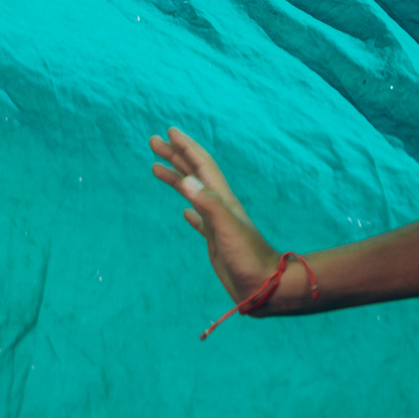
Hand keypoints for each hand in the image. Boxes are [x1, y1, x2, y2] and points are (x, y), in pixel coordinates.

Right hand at [148, 127, 281, 305]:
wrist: (265, 285)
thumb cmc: (248, 258)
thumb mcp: (227, 228)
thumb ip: (208, 204)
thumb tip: (186, 180)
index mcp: (222, 200)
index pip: (202, 165)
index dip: (186, 147)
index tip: (168, 131)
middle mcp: (220, 207)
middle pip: (195, 174)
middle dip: (175, 156)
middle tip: (153, 142)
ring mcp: (218, 224)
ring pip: (194, 194)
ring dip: (177, 178)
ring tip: (156, 168)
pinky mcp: (216, 242)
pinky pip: (200, 221)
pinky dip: (190, 212)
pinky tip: (185, 213)